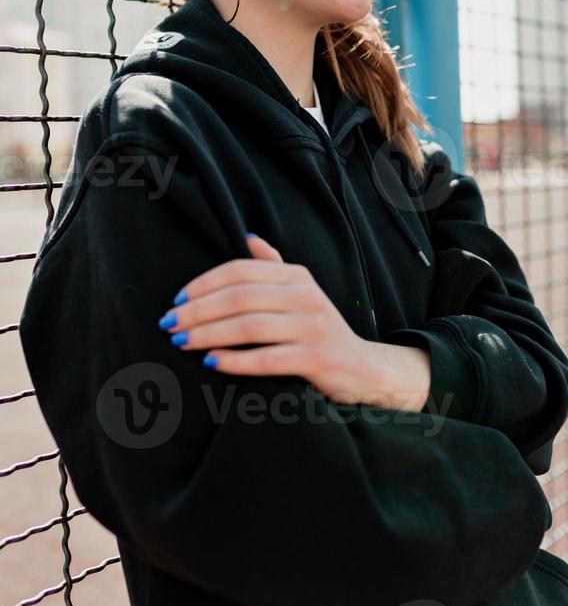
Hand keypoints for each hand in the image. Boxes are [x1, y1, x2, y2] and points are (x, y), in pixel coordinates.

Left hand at [158, 233, 375, 402]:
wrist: (361, 368)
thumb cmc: (318, 329)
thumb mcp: (301, 292)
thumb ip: (274, 267)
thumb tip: (249, 237)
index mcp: (297, 277)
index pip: (241, 271)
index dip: (204, 283)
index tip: (176, 300)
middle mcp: (306, 297)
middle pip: (240, 297)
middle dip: (198, 310)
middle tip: (169, 324)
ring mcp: (312, 327)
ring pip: (249, 326)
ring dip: (208, 334)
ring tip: (182, 342)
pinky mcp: (316, 359)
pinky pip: (267, 358)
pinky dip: (235, 360)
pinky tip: (212, 362)